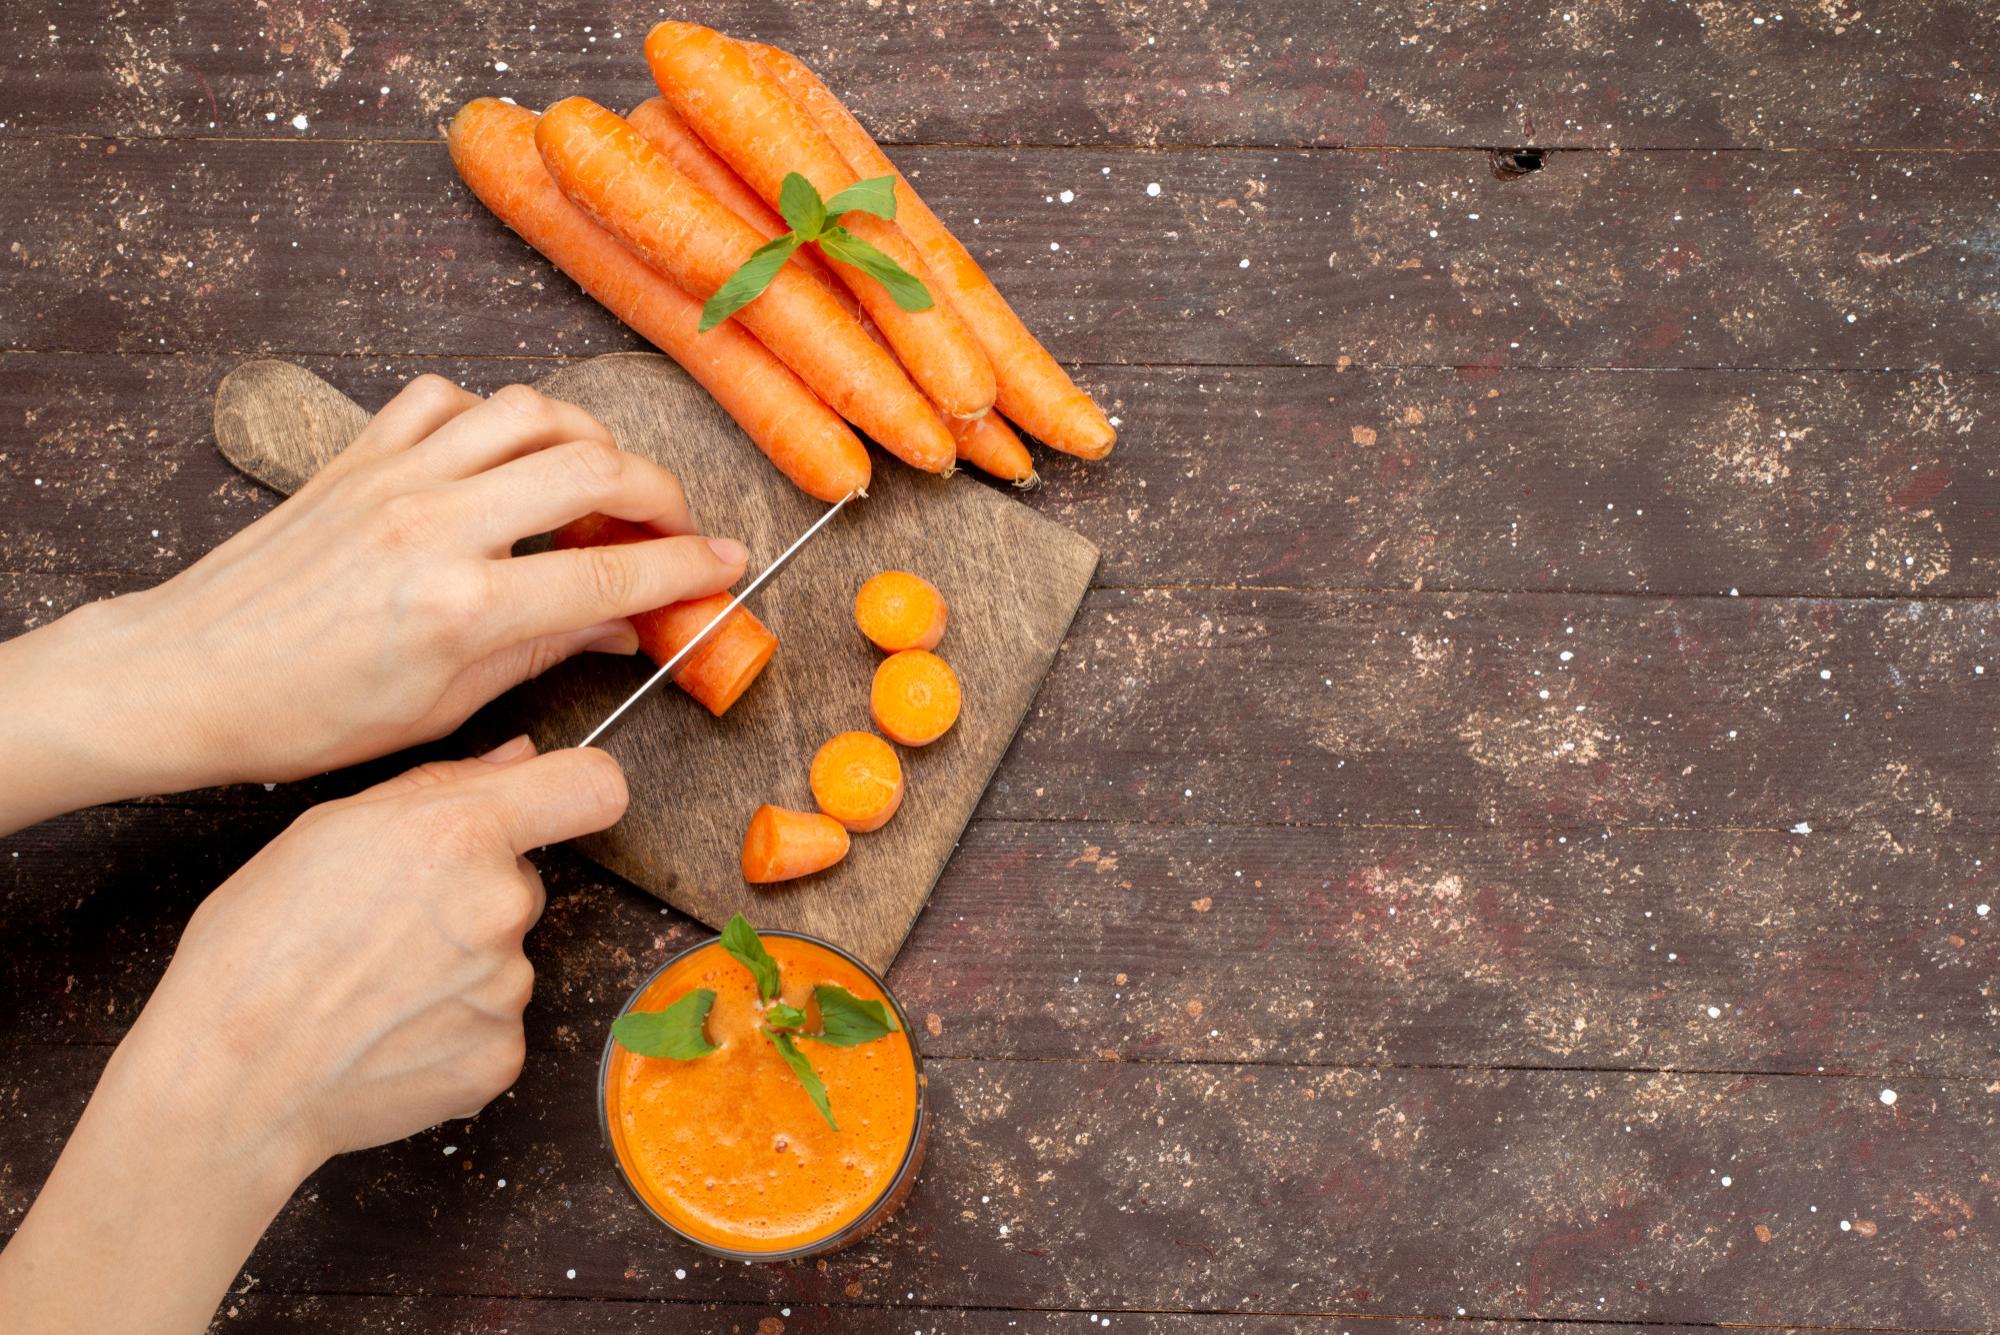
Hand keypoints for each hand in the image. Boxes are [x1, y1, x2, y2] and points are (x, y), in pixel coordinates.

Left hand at [0, 376, 744, 828]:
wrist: (189, 675)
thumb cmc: (306, 713)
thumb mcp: (443, 706)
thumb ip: (544, 650)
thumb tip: (623, 625)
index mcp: (462, 608)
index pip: (611, 574)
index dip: (686, 567)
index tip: (727, 565)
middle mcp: (435, 526)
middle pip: (591, 470)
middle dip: (660, 492)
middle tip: (677, 523)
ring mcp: (395, 478)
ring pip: (529, 411)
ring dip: (589, 437)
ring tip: (605, 479)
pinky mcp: (358, 455)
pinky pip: (447, 399)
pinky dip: (496, 415)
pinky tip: (506, 454)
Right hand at [0, 739, 622, 1334]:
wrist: (230, 1082)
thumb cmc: (256, 950)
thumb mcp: (327, 830)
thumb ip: (441, 785)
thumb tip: (520, 758)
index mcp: (463, 835)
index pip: (592, 788)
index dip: (572, 793)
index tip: (548, 809)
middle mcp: (502, 908)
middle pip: (522, 882)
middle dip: (473, 894)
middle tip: (389, 927)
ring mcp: (508, 989)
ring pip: (505, 956)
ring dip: (459, 964)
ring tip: (374, 987)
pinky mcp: (501, 1056)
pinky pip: (493, 1023)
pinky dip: (453, 1028)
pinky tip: (389, 1033)